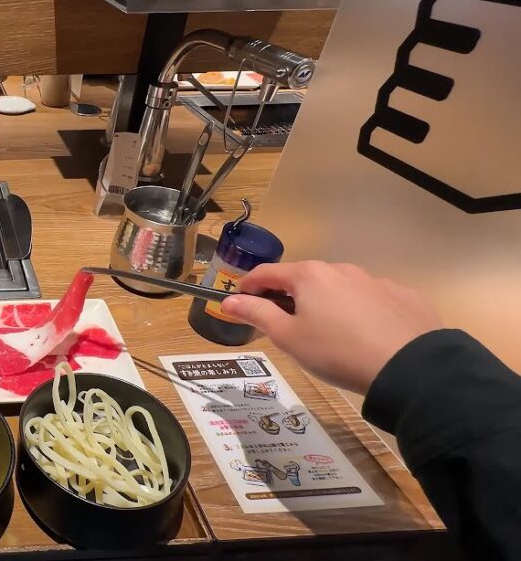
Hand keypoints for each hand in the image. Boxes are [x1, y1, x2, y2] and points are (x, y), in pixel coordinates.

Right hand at [221, 261, 442, 393]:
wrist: (410, 368)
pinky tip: (367, 337)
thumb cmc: (337, 352)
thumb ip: (257, 314)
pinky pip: (372, 300)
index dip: (249, 286)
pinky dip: (361, 312)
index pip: (267, 273)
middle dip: (290, 297)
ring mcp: (375, 280)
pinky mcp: (403, 296)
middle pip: (305, 279)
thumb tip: (227, 301)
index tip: (241, 302)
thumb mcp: (289, 338)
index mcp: (309, 275)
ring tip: (331, 336)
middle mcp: (341, 269)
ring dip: (327, 304)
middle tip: (287, 327)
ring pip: (340, 288)